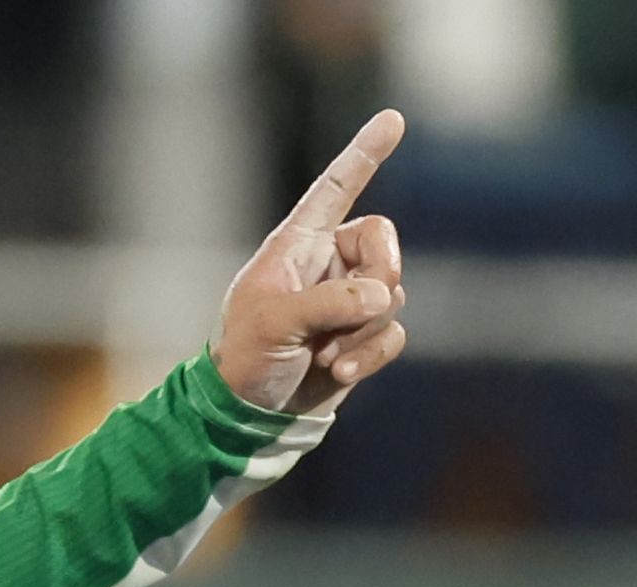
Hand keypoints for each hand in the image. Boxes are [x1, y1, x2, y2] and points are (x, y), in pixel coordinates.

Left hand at [215, 110, 409, 416]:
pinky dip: (372, 354)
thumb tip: (384, 297)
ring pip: (392, 294)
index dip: (363, 154)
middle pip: (384, 243)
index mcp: (296, 245)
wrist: (246, 416)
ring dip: (363, 331)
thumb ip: (330, 303)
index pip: (334, 189)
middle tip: (351, 314)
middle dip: (378, 280)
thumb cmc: (243, 359)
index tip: (392, 119)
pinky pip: (393, 331)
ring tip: (323, 355)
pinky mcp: (361, 335)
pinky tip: (340, 373)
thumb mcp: (276, 324)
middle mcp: (326, 264)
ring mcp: (346, 300)